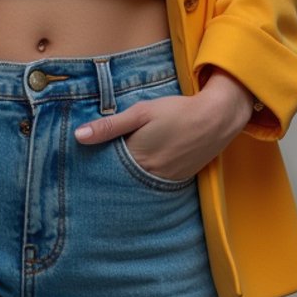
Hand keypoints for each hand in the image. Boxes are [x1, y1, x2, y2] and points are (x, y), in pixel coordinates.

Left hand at [73, 72, 254, 181]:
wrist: (217, 118)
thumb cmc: (177, 111)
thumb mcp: (141, 112)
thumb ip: (110, 125)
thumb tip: (78, 136)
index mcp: (136, 159)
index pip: (106, 169)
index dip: (95, 163)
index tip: (82, 158)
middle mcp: (149, 177)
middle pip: (120, 179)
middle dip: (109, 173)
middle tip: (97, 164)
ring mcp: (165, 181)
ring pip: (137, 183)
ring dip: (127, 176)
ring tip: (117, 166)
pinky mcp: (178, 180)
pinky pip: (154, 184)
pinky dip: (145, 177)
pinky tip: (142, 166)